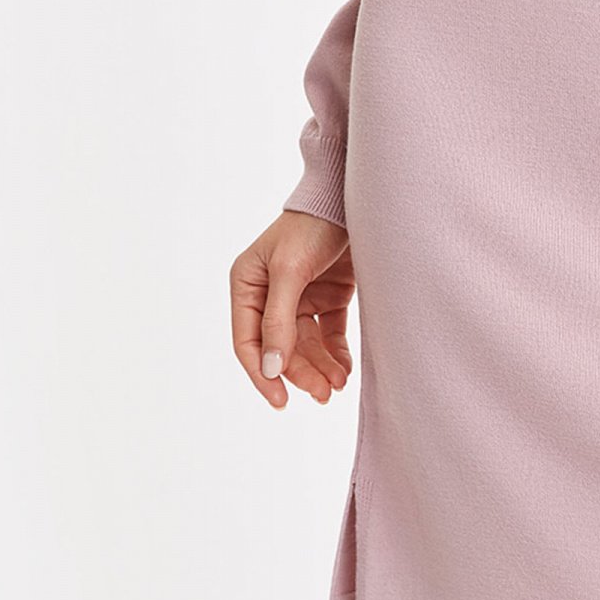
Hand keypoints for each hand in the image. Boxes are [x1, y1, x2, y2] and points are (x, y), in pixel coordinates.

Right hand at [231, 210, 354, 407]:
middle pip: (281, 348)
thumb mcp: (290, 271)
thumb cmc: (312, 226)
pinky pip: (328, 335)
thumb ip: (278, 321)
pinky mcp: (328, 296)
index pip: (248, 341)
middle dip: (300, 373)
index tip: (282, 401)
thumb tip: (270, 368)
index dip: (263, 374)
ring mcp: (300, 296)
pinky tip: (344, 370)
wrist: (352, 199)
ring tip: (337, 385)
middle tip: (323, 393)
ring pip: (306, 345)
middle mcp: (270, 294)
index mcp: (247, 285)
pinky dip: (335, 354)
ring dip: (320, 367)